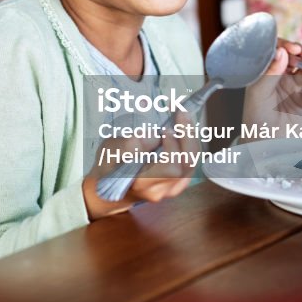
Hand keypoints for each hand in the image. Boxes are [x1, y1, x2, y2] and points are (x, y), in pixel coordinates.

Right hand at [82, 120, 199, 219]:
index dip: (172, 146)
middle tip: (180, 112)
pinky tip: (182, 128)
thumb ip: (126, 146)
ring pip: (192, 162)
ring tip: (181, 116)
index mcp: (142, 184)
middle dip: (187, 134)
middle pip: (187, 164)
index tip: (164, 129)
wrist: (111, 188)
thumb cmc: (109, 167)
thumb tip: (151, 136)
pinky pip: (191, 162)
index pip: (171, 168)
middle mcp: (160, 190)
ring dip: (190, 136)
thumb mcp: (108, 152)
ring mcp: (171, 189)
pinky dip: (189, 143)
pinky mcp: (178, 184)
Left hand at [241, 39, 301, 138]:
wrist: (266, 142)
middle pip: (295, 58)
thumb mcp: (258, 93)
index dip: (286, 46)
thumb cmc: (256, 116)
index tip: (293, 49)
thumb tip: (281, 52)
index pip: (276, 51)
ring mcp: (295, 87)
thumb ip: (269, 73)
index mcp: (266, 71)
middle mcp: (280, 76)